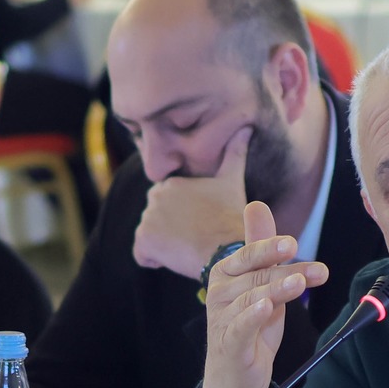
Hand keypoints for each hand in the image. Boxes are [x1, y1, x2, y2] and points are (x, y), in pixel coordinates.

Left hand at [133, 125, 249, 276]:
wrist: (229, 249)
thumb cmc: (232, 217)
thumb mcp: (233, 182)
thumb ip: (235, 154)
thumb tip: (246, 128)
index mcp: (171, 183)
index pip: (167, 204)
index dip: (182, 217)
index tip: (200, 224)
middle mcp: (155, 196)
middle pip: (156, 219)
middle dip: (170, 230)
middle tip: (195, 237)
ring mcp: (147, 219)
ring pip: (150, 237)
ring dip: (165, 246)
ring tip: (189, 247)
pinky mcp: (144, 240)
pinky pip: (143, 255)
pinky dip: (155, 260)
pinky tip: (177, 258)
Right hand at [198, 201, 329, 387]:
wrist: (235, 376)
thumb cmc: (249, 325)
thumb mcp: (260, 283)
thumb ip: (260, 247)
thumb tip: (257, 204)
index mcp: (226, 273)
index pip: (251, 255)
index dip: (271, 247)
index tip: (294, 243)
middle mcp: (221, 292)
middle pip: (258, 276)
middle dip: (287, 269)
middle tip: (311, 266)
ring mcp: (222, 318)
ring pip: (253, 297)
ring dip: (277, 289)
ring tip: (299, 284)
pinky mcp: (229, 343)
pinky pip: (241, 325)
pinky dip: (253, 315)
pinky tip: (266, 307)